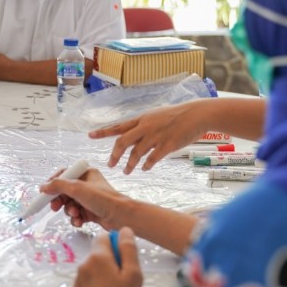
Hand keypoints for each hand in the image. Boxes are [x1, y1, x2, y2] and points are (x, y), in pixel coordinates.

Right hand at [41, 168, 130, 229]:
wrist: (121, 216)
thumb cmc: (102, 199)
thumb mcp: (77, 188)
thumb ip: (58, 186)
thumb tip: (42, 187)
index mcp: (86, 174)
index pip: (64, 175)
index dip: (53, 183)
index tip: (44, 192)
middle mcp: (87, 185)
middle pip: (64, 192)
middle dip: (60, 201)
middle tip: (55, 208)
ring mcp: (88, 199)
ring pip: (69, 205)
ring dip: (69, 211)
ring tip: (75, 214)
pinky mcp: (90, 212)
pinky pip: (76, 214)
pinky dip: (76, 219)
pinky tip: (79, 222)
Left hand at [74, 227, 141, 286]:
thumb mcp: (133, 274)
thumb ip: (128, 248)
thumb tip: (124, 229)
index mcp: (97, 257)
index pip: (104, 236)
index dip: (117, 244)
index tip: (126, 259)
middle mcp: (83, 265)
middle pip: (98, 252)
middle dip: (112, 259)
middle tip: (125, 277)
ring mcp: (78, 280)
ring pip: (93, 267)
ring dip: (104, 272)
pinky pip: (88, 281)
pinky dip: (97, 284)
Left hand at [88, 100, 208, 173]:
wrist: (197, 114)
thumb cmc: (176, 115)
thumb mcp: (156, 116)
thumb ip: (143, 126)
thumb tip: (133, 135)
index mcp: (141, 119)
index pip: (118, 126)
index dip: (103, 131)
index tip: (90, 135)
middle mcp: (145, 127)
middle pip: (123, 141)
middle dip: (114, 154)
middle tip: (110, 164)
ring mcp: (156, 136)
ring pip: (136, 153)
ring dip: (130, 164)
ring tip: (127, 171)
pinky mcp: (167, 145)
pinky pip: (152, 158)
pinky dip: (147, 165)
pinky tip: (145, 169)